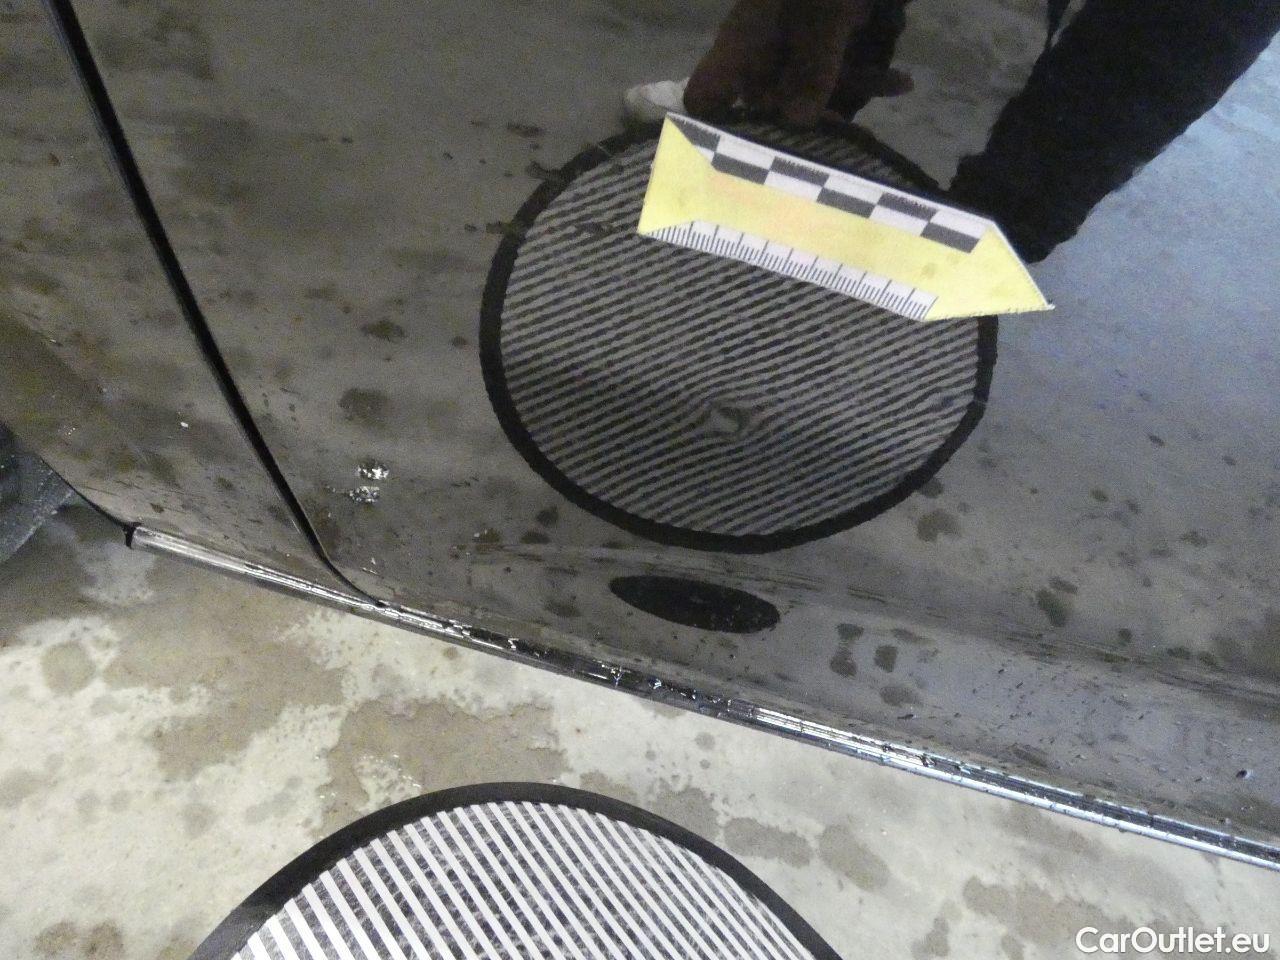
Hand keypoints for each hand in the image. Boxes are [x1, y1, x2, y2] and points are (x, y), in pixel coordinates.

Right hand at [684, 0, 912, 127]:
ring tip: (900, 87)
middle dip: (811, 120)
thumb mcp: (824, 16)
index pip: (705, 96)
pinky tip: (903, 81)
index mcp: (743, 42)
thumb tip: (797, 123)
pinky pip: (836, 68)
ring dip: (853, 92)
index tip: (745, 157)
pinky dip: (866, 75)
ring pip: (810, 88)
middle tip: (850, 129)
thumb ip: (813, 69)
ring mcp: (790, 44)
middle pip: (769, 103)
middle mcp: (760, 50)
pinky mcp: (821, 37)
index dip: (713, 132)